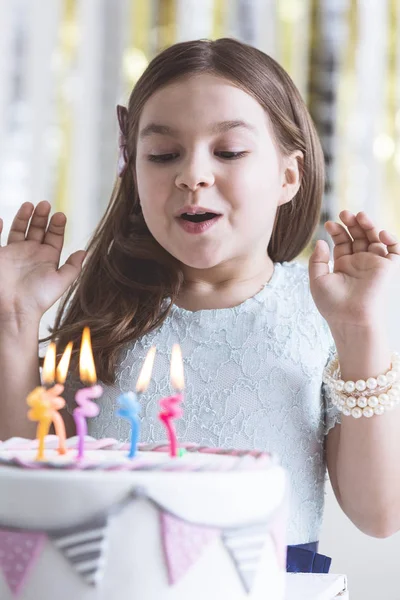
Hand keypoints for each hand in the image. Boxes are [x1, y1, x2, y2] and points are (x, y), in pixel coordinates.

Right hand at [0, 201, 85, 325]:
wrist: (15, 309)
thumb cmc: (38, 298)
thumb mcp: (61, 282)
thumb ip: (73, 267)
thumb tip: (85, 251)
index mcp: (47, 258)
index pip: (54, 237)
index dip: (58, 225)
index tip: (61, 215)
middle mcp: (31, 253)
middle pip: (38, 229)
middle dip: (42, 216)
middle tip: (46, 204)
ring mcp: (15, 253)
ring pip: (20, 229)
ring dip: (25, 216)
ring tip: (31, 204)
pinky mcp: (1, 255)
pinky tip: (3, 219)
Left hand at [308, 210, 399, 329]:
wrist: (350, 318)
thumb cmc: (332, 304)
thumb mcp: (317, 280)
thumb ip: (317, 260)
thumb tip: (320, 242)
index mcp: (343, 266)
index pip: (342, 242)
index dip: (337, 231)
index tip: (329, 224)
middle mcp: (359, 264)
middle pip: (358, 236)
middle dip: (352, 223)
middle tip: (344, 213)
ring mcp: (374, 265)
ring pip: (374, 238)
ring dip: (368, 225)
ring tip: (358, 215)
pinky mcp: (387, 269)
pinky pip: (394, 250)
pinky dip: (391, 239)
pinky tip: (379, 232)